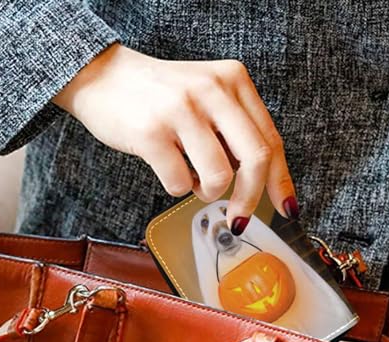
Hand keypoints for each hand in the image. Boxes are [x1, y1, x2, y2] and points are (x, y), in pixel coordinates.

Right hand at [53, 44, 297, 233]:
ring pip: (219, 177)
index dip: (280, 182)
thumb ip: (235, 129)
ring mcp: (181, 110)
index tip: (286, 208)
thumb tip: (260, 182)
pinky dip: (176, 187)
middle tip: (238, 218)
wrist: (102, 77)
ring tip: (191, 178)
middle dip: (250, 199)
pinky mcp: (150, 132)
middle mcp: (212, 90)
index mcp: (233, 81)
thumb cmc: (160, 96)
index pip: (271, 140)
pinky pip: (179, 183)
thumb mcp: (207, 96)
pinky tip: (169, 169)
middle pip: (255, 160)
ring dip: (206, 191)